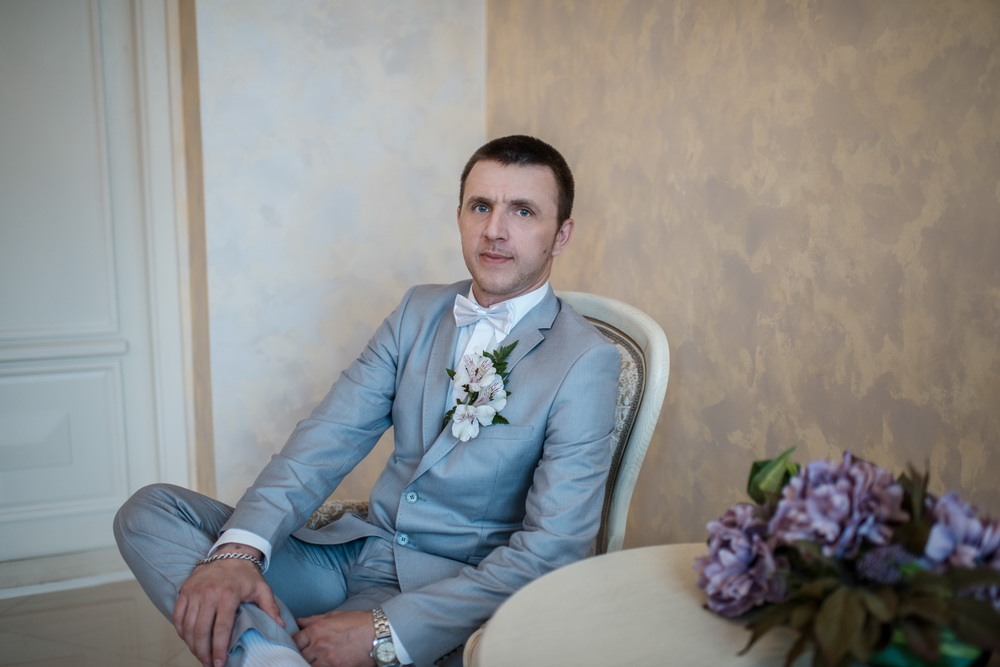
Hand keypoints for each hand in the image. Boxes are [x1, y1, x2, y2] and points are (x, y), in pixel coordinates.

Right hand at [173, 545, 284, 666]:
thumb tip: (280, 625)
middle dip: (204, 652)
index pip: (222, 628)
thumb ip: (270, 608)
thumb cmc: (246, 574)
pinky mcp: (185, 591)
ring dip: (192, 645)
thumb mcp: (262, 588)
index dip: (220, 648)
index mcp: (229, 595)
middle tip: (209, 664)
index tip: (220, 663)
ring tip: (200, 656)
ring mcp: (194, 592)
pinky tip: (188, 641)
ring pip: (188, 626)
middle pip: (202, 631)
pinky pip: (177, 616)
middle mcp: (209, 594)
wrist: (230, 553)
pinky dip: (181, 631)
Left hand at [294, 610, 374, 666]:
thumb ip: (314, 619)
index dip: (296, 644)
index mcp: (316, 629)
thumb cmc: (358, 623)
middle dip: (303, 655)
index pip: (295, 640)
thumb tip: (299, 621)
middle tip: (309, 654)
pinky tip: (326, 663)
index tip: (299, 646)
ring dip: (311, 663)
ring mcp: (326, 658)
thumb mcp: (334, 615)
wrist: (378, 634)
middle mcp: (318, 644)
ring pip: (308, 665)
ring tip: (319, 659)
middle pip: (300, 655)